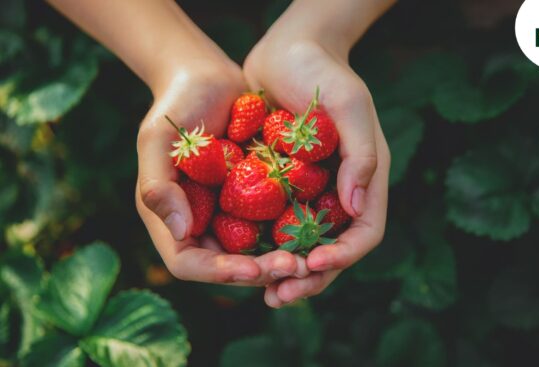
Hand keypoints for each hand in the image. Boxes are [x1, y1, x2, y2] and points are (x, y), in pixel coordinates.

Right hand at [136, 61, 308, 285]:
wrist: (208, 78)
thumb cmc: (176, 104)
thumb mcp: (158, 140)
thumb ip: (158, 185)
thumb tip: (179, 232)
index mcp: (171, 216)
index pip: (188, 262)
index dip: (218, 272)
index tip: (253, 269)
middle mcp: (199, 221)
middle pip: (226, 265)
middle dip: (259, 271)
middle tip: (295, 266)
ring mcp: (226, 211)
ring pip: (253, 250)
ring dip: (279, 258)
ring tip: (309, 256)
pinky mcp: (252, 197)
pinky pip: (270, 223)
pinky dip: (289, 232)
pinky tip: (316, 230)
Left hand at [244, 34, 390, 306]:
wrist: (287, 50)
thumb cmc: (322, 73)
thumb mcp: (350, 105)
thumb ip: (361, 155)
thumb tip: (356, 208)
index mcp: (364, 178)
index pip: (363, 232)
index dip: (343, 256)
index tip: (312, 263)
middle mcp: (339, 191)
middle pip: (332, 249)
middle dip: (310, 276)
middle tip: (279, 295)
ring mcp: (310, 191)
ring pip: (302, 244)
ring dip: (285, 271)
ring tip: (263, 291)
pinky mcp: (281, 185)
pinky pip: (274, 223)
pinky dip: (263, 245)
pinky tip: (241, 258)